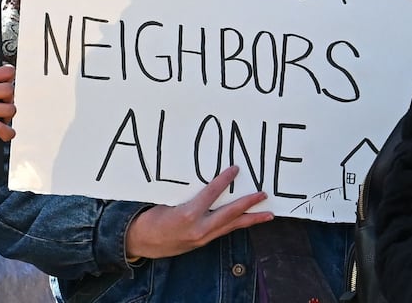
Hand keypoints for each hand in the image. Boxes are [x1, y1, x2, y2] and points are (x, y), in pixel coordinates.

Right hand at [123, 166, 271, 260]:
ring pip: (232, 226)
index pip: (212, 193)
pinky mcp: (203, 242)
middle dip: (249, 204)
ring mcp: (203, 237)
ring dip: (251, 220)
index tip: (236, 169)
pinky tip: (245, 221)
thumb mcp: (167, 201)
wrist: (142, 242)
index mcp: (188, 214)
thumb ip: (185, 195)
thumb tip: (202, 182)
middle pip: (230, 214)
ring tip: (268, 215)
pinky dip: (236, 225)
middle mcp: (200, 228)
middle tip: (263, 195)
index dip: (224, 180)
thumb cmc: (151, 218)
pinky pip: (224, 231)